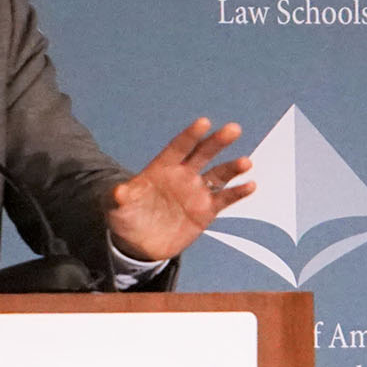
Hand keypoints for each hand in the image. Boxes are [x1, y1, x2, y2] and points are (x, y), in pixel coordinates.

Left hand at [106, 118, 254, 261]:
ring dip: (233, 168)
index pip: (178, 147)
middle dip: (217, 141)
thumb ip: (119, 198)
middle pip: (203, 154)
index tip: (204, 122)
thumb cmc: (126, 217)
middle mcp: (183, 175)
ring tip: (246, 162)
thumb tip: (119, 192)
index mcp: (162, 168)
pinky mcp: (206, 210)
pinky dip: (237, 192)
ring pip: (218, 175)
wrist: (139, 243)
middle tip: (233, 129)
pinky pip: (224, 199)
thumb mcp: (116, 207)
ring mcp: (196, 192)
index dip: (191, 135)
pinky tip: (250, 185)